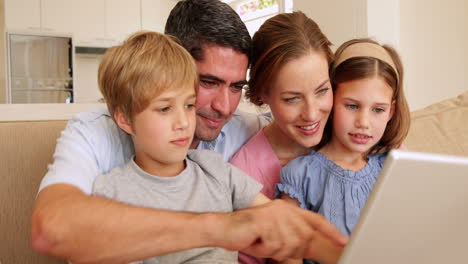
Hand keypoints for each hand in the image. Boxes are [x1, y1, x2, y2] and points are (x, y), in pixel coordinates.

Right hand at [211, 199, 347, 263]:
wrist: (223, 228)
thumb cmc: (248, 234)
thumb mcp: (274, 235)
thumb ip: (292, 237)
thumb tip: (309, 246)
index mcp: (287, 209)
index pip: (314, 219)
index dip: (330, 230)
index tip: (343, 240)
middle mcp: (283, 208)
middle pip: (303, 236)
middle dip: (290, 249)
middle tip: (271, 248)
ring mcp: (273, 213)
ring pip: (288, 243)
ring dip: (274, 250)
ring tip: (261, 243)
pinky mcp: (263, 220)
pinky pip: (274, 245)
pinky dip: (264, 249)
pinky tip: (255, 241)